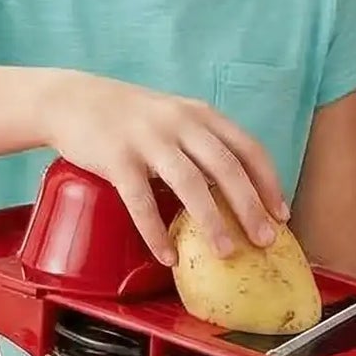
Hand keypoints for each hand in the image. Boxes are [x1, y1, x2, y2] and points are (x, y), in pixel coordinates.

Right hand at [39, 71, 288, 265]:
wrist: (73, 100)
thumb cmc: (130, 116)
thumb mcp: (175, 116)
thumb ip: (203, 142)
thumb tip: (237, 190)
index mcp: (200, 114)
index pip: (247, 148)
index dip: (268, 182)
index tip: (282, 214)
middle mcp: (180, 123)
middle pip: (226, 168)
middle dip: (250, 207)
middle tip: (265, 241)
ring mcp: (148, 140)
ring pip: (189, 185)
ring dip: (211, 222)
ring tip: (225, 253)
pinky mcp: (116, 158)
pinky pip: (141, 201)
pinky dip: (156, 232)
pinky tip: (168, 255)